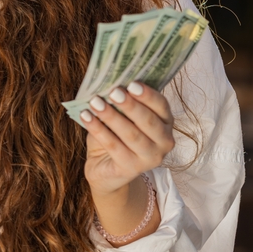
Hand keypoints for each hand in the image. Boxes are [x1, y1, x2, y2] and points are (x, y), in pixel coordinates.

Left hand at [80, 81, 173, 195]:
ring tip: (95, 102)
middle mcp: (164, 141)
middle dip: (130, 105)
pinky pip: (114, 146)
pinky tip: (86, 117)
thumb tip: (110, 83)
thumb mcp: (122, 115)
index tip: (131, 84)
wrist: (105, 166)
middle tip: (113, 92)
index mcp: (166, 122)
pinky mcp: (131, 168)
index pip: (161, 105)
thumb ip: (122, 101)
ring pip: (131, 135)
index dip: (147, 95)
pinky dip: (98, 130)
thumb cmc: (116, 133)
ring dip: (111, 117)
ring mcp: (150, 158)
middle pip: (148, 121)